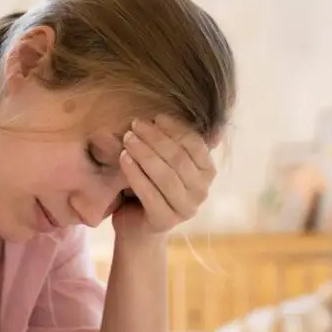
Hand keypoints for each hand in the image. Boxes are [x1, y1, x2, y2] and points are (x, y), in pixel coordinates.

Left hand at [115, 115, 217, 236]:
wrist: (136, 224)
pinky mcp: (165, 221)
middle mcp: (202, 191)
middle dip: (156, 138)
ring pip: (166, 175)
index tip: (155, 116)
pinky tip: (123, 158)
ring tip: (127, 138)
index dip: (175, 128)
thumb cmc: (150, 185)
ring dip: (144, 153)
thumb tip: (178, 107)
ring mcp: (186, 209)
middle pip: (179, 159)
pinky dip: (136, 173)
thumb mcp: (164, 160)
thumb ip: (173, 140)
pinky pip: (150, 193)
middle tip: (135, 124)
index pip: (195, 144)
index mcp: (207, 172)